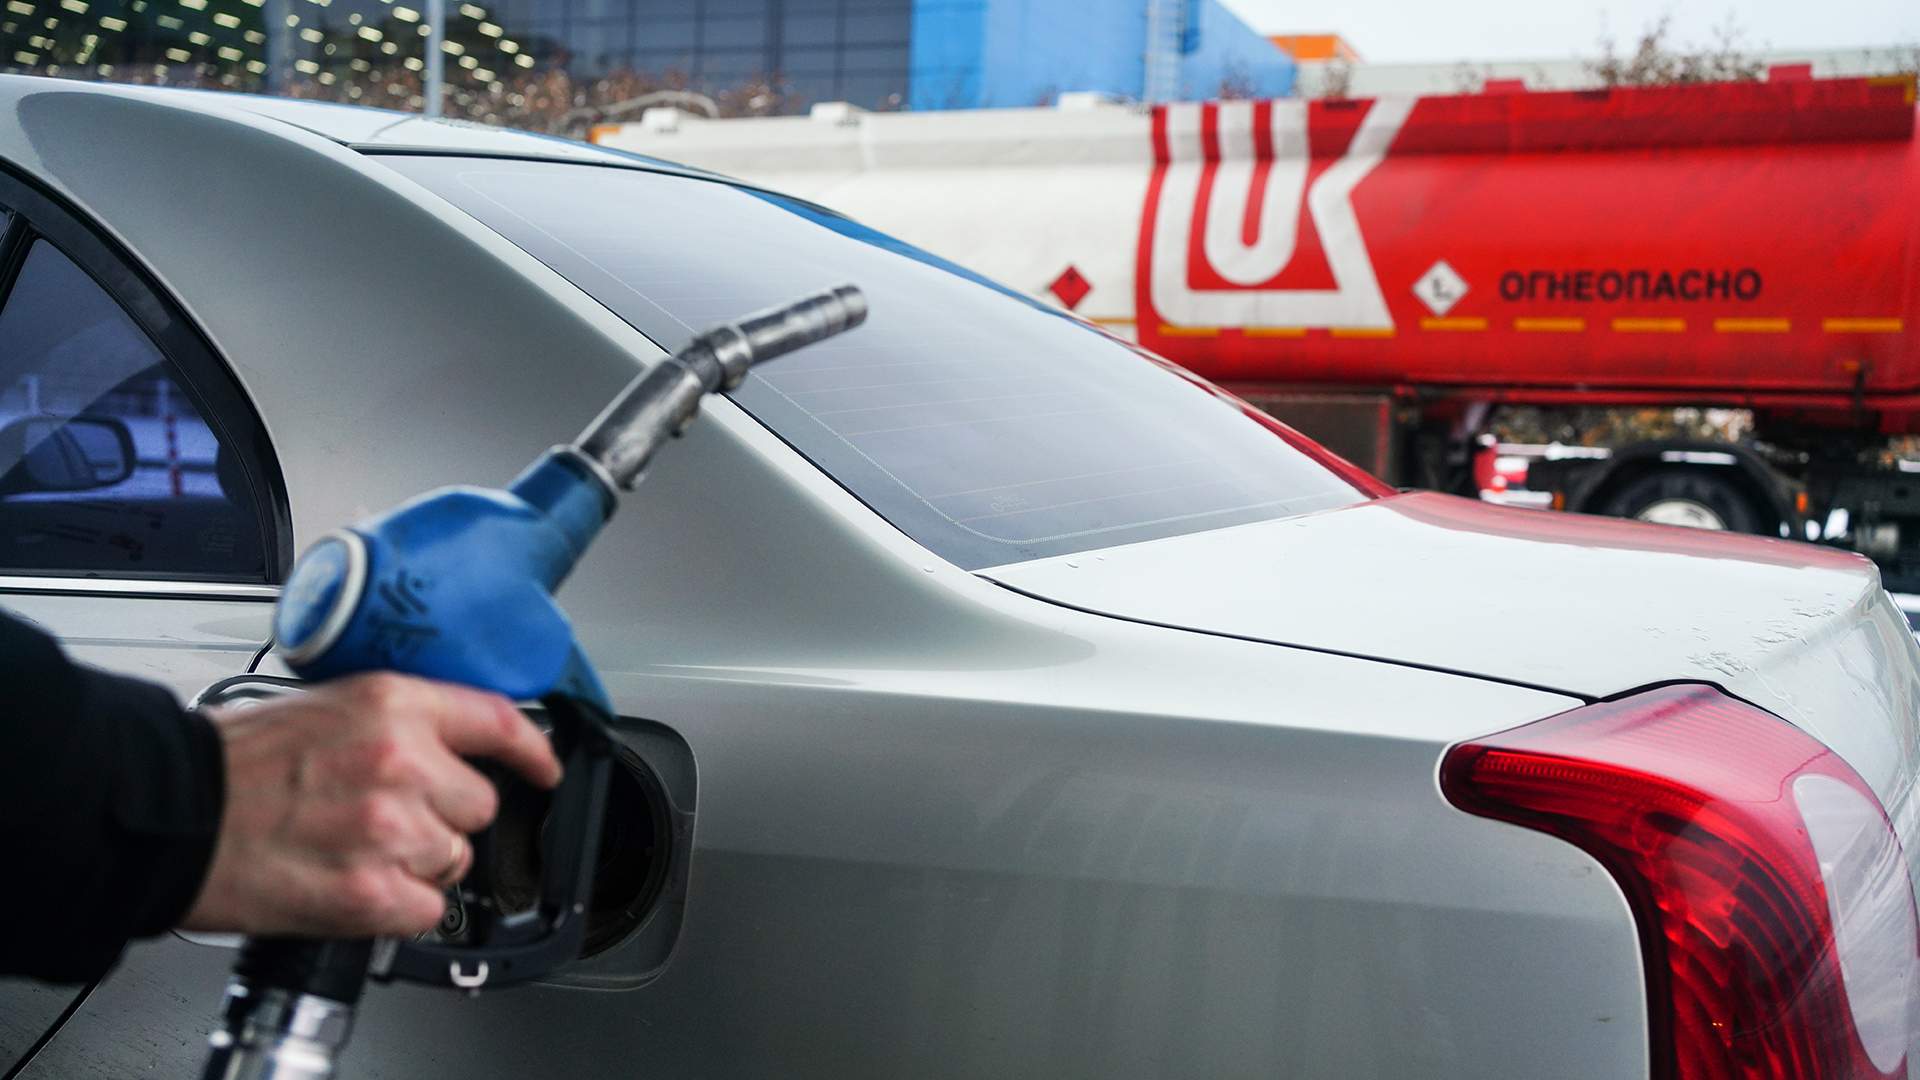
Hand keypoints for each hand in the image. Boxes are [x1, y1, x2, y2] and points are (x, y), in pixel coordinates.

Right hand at [179, 673, 561, 937]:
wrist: (171, 814)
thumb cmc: (233, 762)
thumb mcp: (327, 705)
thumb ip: (398, 721)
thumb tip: (452, 742)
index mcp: (393, 704)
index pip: (498, 721)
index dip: (533, 750)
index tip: (545, 767)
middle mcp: (403, 761)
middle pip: (479, 804)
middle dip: (442, 815)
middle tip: (380, 815)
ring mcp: (391, 829)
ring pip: (455, 858)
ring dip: (418, 862)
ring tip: (353, 847)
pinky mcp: (372, 892)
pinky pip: (427, 909)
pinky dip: (397, 907)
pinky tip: (352, 883)